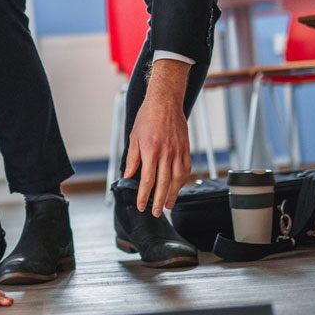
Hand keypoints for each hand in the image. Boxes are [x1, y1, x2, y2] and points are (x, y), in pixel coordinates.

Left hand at [123, 59, 192, 217]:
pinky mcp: (186, 148)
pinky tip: (178, 188)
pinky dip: (182, 181)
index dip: (144, 195)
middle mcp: (165, 153)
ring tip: (168, 205)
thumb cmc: (147, 117)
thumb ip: (132, 158)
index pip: (147, 179)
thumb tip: (128, 175)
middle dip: (159, 201)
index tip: (141, 205)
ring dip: (173, 194)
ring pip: (177, 179)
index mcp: (150, 150)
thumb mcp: (134, 137)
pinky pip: (186, 169)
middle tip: (157, 213)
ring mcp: (177, 151)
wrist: (165, 101)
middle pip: (163, 184)